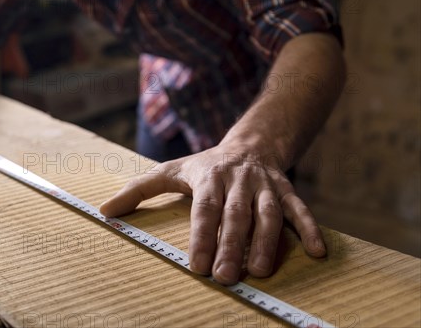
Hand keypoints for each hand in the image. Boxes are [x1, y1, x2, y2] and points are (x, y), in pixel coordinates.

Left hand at [100, 142, 325, 284]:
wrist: (250, 144)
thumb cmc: (204, 165)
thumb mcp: (169, 170)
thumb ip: (138, 190)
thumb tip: (103, 209)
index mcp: (209, 177)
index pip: (205, 209)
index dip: (202, 236)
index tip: (196, 266)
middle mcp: (238, 181)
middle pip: (236, 215)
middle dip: (231, 246)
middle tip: (225, 277)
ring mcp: (264, 185)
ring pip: (268, 214)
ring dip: (267, 242)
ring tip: (260, 271)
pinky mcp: (286, 190)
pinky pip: (300, 208)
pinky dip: (310, 228)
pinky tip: (317, 251)